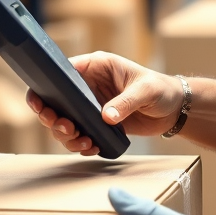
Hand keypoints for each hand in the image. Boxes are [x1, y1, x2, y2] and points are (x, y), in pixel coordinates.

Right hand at [26, 52, 184, 154]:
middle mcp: (89, 86)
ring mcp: (91, 106)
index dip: (47, 87)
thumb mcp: (146, 91)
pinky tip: (91, 147)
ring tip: (83, 142)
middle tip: (66, 128)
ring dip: (66, 135)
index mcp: (96, 67)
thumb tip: (105, 117)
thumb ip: (126, 102)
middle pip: (56, 101)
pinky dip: (80, 145)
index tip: (41, 103)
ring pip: (64, 122)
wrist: (174, 109)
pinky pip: (79, 136)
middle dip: (53, 118)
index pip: (62, 72)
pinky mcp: (97, 124)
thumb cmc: (161, 89)